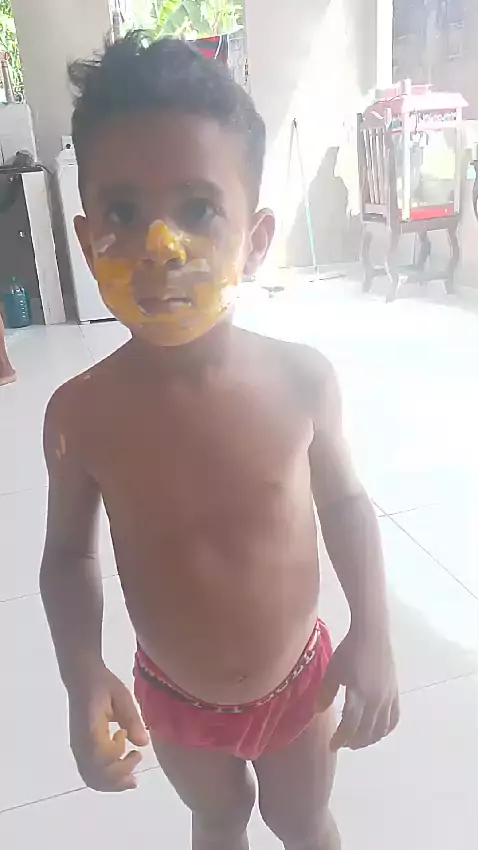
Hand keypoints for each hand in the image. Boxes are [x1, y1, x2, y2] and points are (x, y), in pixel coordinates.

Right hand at [68, 665, 148, 791]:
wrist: (81, 679)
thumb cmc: (103, 685)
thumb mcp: (121, 696)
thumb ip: (131, 718)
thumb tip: (143, 743)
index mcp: (90, 729)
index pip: (102, 755)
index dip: (117, 752)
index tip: (125, 734)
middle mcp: (80, 744)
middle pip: (96, 774)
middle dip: (119, 776)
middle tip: (137, 760)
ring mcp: (78, 749)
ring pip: (92, 778)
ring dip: (112, 783)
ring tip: (131, 779)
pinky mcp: (79, 750)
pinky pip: (89, 773)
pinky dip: (105, 779)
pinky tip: (119, 772)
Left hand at [318, 629, 398, 750]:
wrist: (372, 634)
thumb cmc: (349, 650)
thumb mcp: (333, 671)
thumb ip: (326, 693)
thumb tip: (317, 711)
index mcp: (358, 696)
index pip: (349, 727)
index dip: (341, 739)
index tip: (332, 745)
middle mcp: (376, 701)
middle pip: (366, 731)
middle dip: (354, 741)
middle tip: (344, 744)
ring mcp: (388, 698)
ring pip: (382, 729)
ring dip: (370, 739)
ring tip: (359, 740)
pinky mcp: (395, 692)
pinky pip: (394, 718)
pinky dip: (386, 729)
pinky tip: (378, 730)